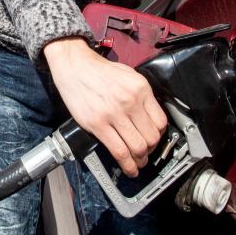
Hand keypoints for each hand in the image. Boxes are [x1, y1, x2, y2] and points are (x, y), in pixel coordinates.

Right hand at [43, 37, 166, 176]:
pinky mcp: (98, 124)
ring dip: (140, 160)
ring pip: (137, 147)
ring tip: (138, 163)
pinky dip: (127, 164)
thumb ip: (141, 95)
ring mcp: (114, 114)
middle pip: (151, 137)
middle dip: (151, 150)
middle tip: (146, 153)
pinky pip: (119, 150)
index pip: (161, 121)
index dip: (160, 136)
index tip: (155, 140)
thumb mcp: (128, 75)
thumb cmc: (99, 71)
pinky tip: (129, 168)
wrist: (75, 66)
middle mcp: (130, 101)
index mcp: (140, 89)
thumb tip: (150, 117)